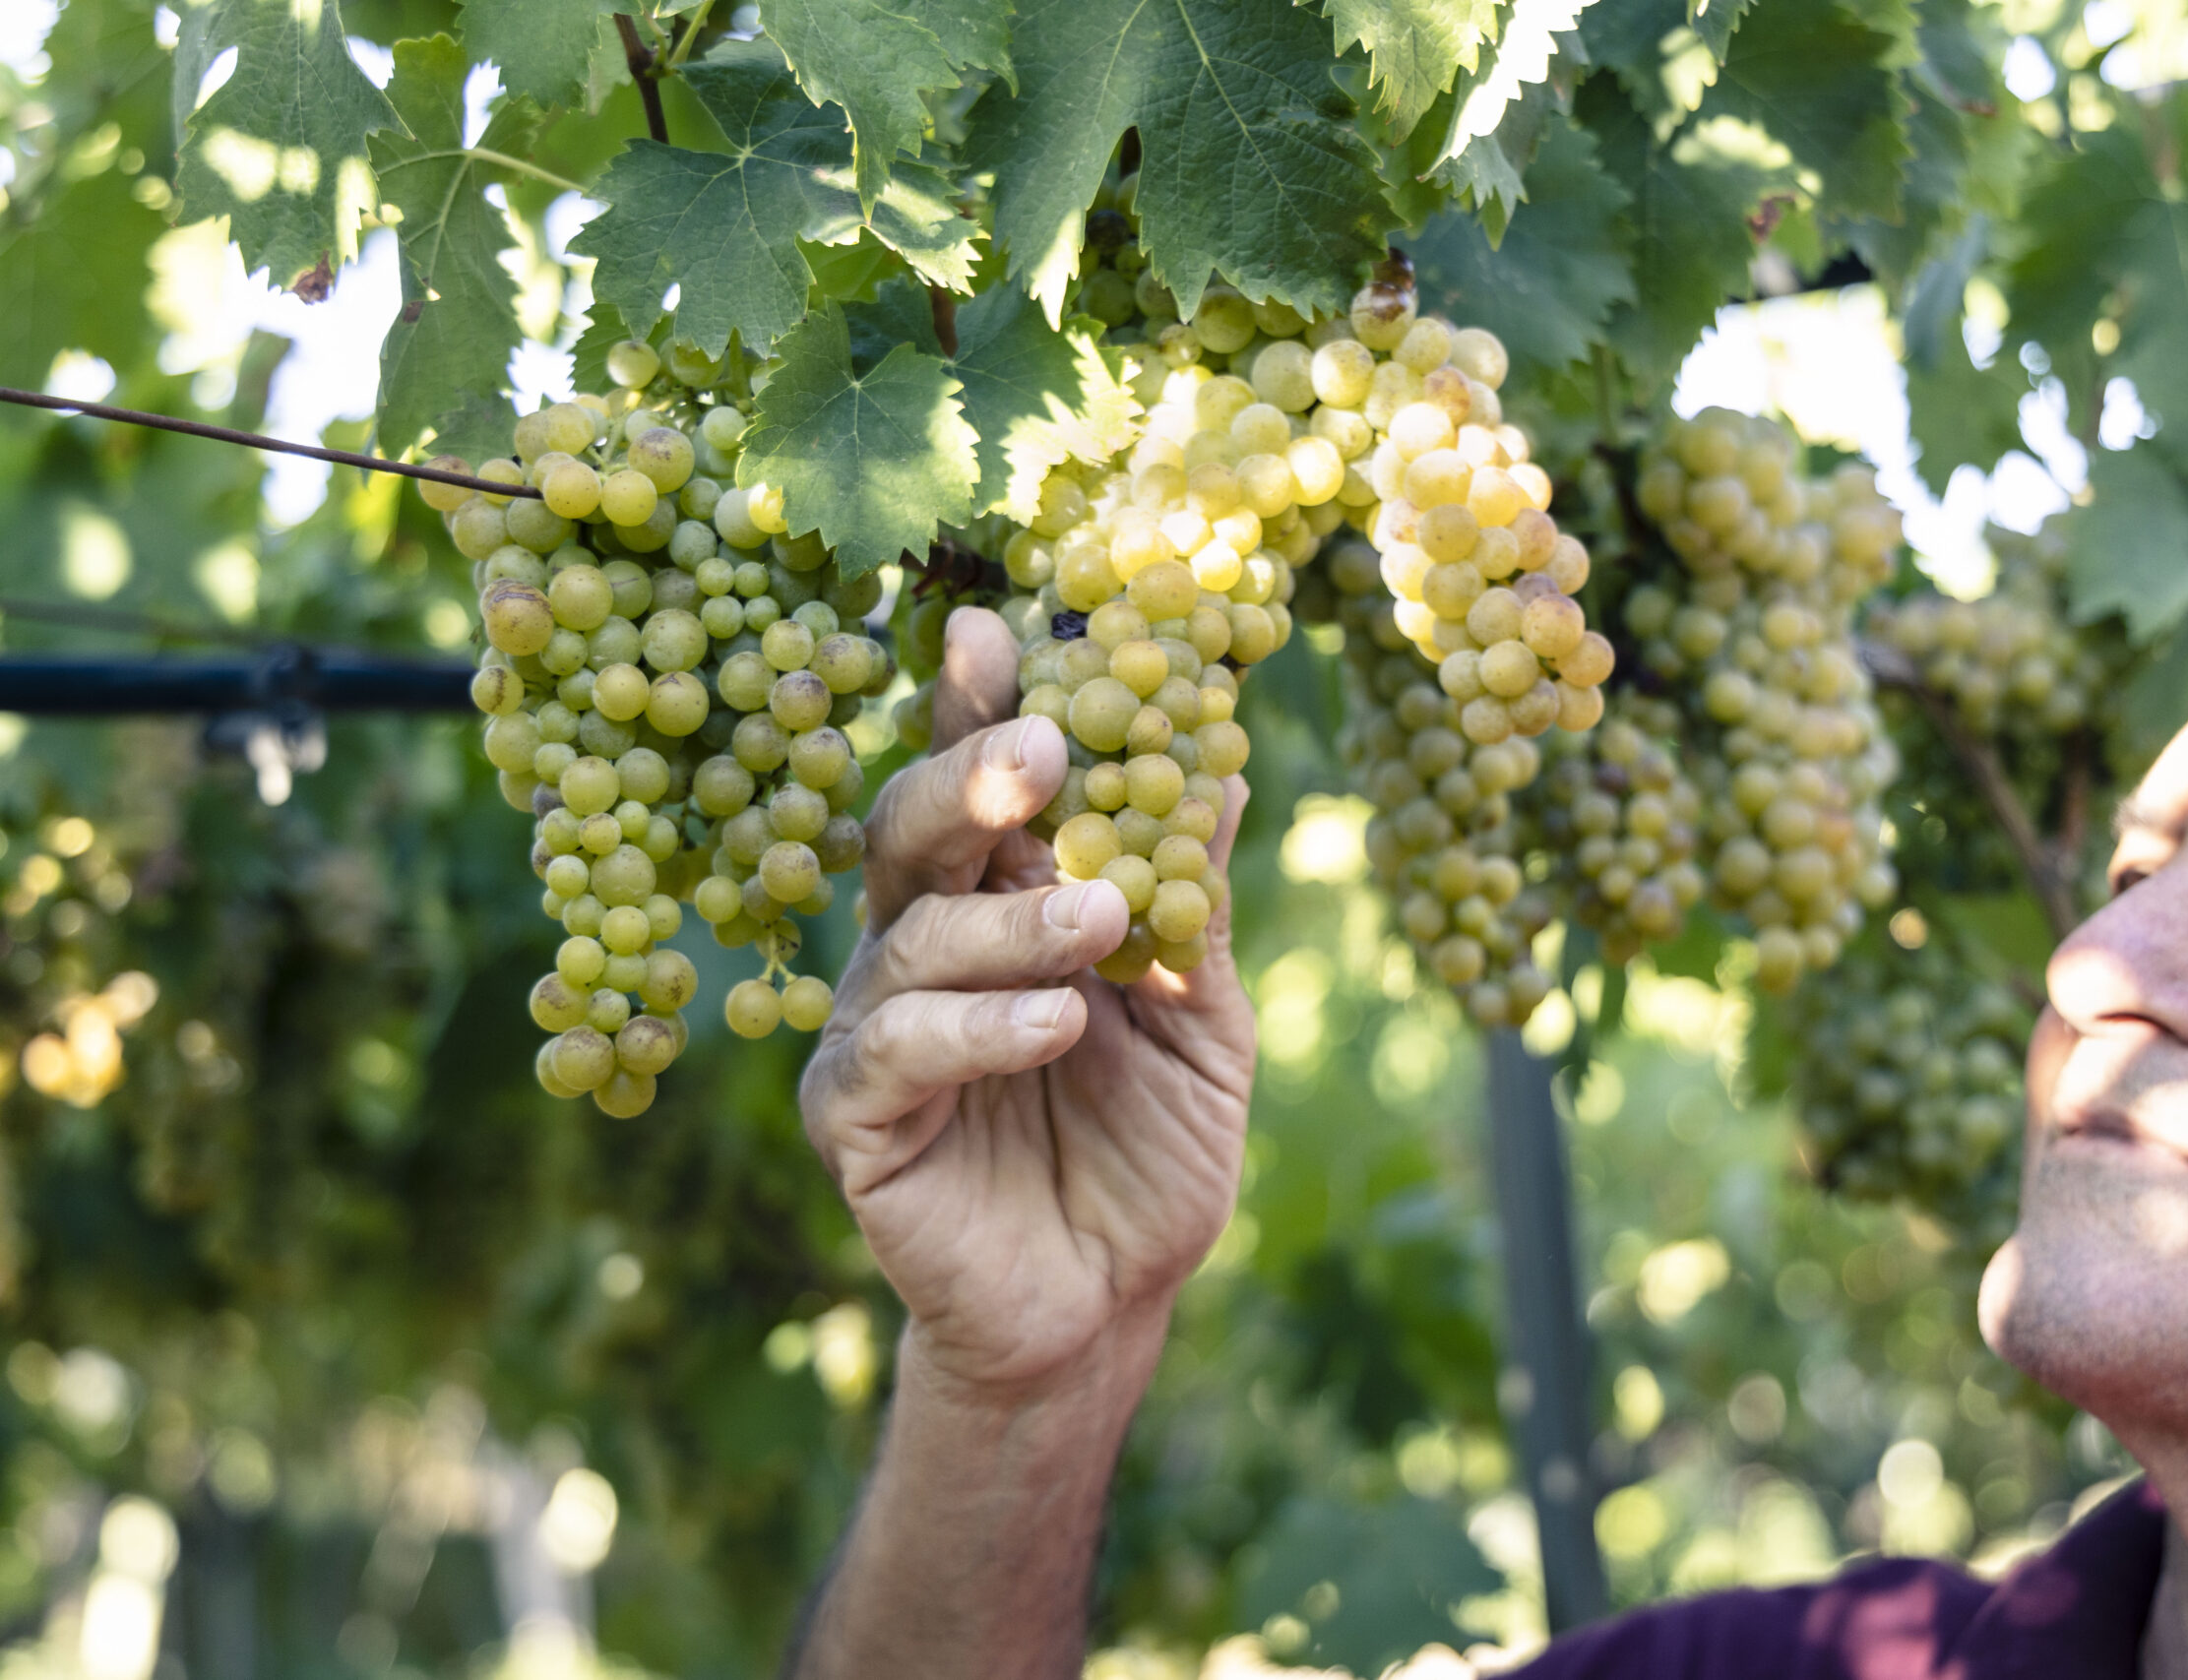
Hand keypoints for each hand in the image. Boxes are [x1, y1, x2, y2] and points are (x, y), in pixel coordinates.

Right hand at [800, 607, 1257, 1401]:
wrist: (1107, 1307)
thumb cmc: (1148, 1152)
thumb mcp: (1201, 1019)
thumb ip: (1192, 905)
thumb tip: (1223, 765)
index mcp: (998, 903)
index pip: (983, 788)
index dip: (982, 708)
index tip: (1005, 632)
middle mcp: (921, 945)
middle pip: (915, 830)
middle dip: (971, 777)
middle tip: (1045, 748)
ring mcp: (877, 1028)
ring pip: (909, 935)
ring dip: (1008, 918)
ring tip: (1100, 921)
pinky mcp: (853, 1117)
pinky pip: (895, 1050)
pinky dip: (975, 1027)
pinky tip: (1053, 1025)